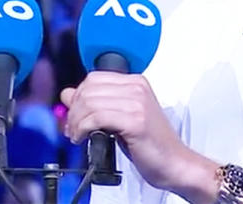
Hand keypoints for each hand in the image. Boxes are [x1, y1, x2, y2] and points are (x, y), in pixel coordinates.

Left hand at [60, 72, 213, 197]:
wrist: (175, 163)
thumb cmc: (150, 144)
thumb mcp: (119, 117)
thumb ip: (97, 104)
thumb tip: (67, 94)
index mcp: (135, 82)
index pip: (94, 78)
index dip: (78, 95)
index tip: (73, 113)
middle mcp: (137, 88)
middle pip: (89, 90)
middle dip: (73, 111)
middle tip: (71, 128)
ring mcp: (137, 103)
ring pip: (90, 103)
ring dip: (76, 122)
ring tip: (76, 135)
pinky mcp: (135, 121)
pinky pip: (97, 117)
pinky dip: (82, 128)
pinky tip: (82, 138)